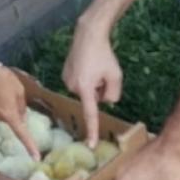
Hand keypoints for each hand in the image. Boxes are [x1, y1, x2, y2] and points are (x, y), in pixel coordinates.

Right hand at [0, 61, 36, 158]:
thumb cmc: (3, 79)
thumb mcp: (19, 90)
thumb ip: (22, 105)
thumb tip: (22, 115)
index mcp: (10, 116)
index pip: (22, 135)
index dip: (30, 147)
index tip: (36, 158)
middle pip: (11, 119)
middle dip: (15, 111)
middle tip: (15, 95)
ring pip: (2, 113)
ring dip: (4, 105)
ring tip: (2, 89)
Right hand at [62, 22, 123, 146]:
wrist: (88, 34)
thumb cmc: (104, 54)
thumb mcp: (116, 76)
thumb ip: (114, 94)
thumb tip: (105, 101)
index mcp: (84, 89)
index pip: (90, 114)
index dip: (92, 131)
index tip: (91, 146)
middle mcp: (72, 86)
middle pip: (92, 98)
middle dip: (99, 90)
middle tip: (102, 72)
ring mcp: (66, 80)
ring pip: (86, 91)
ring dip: (92, 84)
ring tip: (94, 66)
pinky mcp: (64, 74)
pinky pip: (79, 83)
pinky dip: (85, 77)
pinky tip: (87, 64)